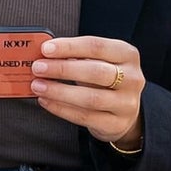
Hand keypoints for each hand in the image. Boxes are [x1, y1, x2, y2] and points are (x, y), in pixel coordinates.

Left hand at [29, 35, 143, 148]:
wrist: (124, 111)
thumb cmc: (105, 79)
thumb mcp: (98, 61)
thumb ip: (76, 56)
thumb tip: (44, 54)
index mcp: (127, 55)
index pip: (97, 46)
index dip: (69, 47)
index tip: (46, 48)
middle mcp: (132, 78)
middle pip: (95, 71)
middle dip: (62, 69)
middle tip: (38, 68)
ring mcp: (126, 103)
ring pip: (90, 98)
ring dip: (59, 91)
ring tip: (38, 86)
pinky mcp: (116, 124)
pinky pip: (85, 117)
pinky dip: (61, 109)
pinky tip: (46, 101)